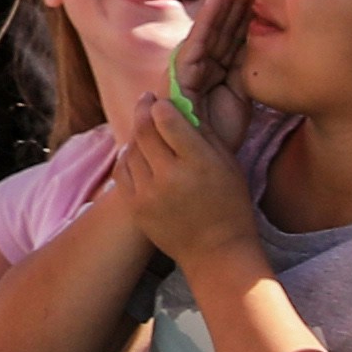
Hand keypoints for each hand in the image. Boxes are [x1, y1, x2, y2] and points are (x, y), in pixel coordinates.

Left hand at [111, 77, 263, 278]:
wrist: (216, 252)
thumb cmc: (230, 205)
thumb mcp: (228, 164)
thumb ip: (203, 133)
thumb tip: (180, 105)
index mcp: (198, 163)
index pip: (167, 120)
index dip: (161, 105)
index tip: (160, 100)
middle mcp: (170, 176)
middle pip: (144, 131)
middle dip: (143, 109)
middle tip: (146, 100)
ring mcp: (149, 193)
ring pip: (131, 149)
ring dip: (136, 135)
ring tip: (145, 128)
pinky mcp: (135, 207)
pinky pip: (122, 171)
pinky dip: (127, 157)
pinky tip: (136, 151)